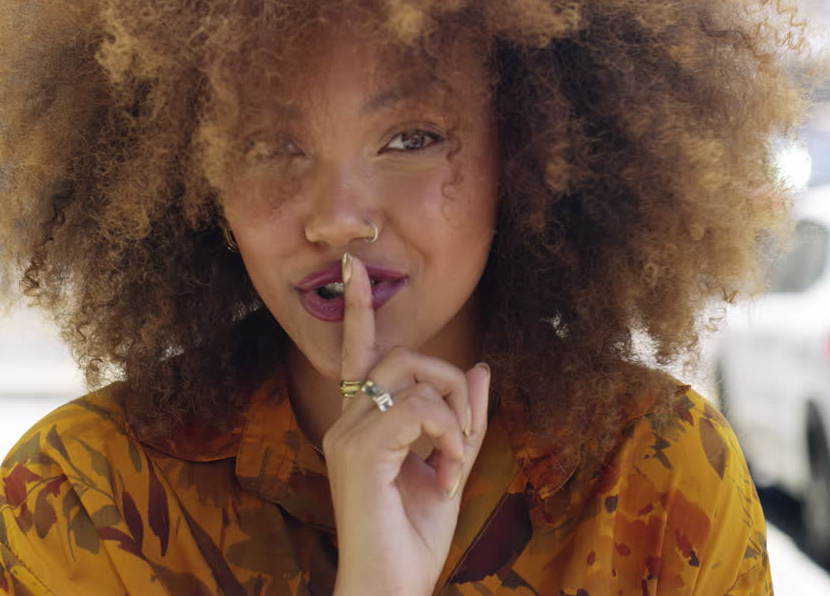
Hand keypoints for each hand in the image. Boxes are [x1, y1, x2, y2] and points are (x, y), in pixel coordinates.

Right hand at [323, 253, 491, 595]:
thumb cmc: (413, 539)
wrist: (390, 588)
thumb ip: (465, 420)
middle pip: (404, 355)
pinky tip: (448, 470)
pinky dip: (449, 434)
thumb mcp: (452, 468)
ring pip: (414, 376)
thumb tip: (482, 367)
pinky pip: (419, 409)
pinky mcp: (360, 452)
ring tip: (455, 460)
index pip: (359, 353)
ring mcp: (348, 435)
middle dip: (450, 381)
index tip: (355, 266)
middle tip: (464, 435)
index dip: (362, 309)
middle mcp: (347, 422)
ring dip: (455, 412)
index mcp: (363, 423)